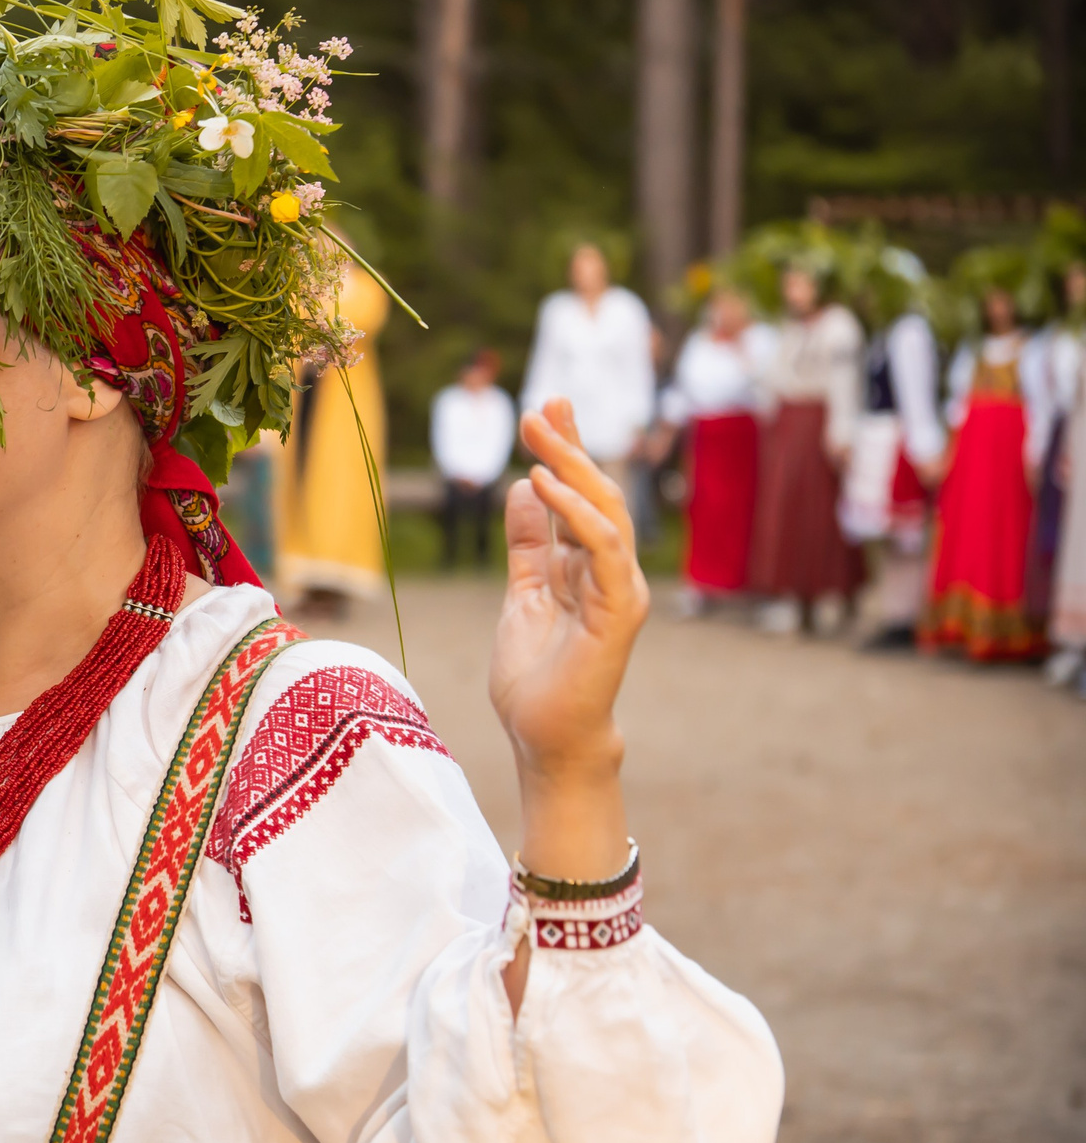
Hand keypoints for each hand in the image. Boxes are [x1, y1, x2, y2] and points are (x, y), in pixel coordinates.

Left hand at [491, 398, 646, 879]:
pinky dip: (579, 516)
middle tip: (544, 405)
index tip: (547, 409)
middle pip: (598, 494)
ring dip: (574, 469)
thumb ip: (528, 544)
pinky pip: (605, 552)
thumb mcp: (522, 593)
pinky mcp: (619, 612)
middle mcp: (611, 571)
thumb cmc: (536, 675)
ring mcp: (619, 590)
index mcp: (587, 565)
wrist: (544, 736)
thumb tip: (525, 485)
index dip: (567, 451)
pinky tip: (546, 484)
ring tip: (540, 434)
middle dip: (571, 446)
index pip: (581, 495)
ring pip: (607, 513)